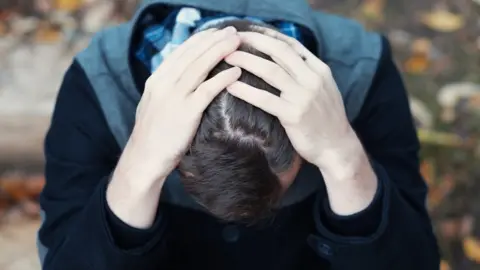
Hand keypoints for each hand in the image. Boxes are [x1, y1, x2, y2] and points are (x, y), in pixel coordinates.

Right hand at [108, 27, 240, 227]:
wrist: (144, 159)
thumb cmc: (153, 136)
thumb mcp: (154, 105)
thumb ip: (167, 89)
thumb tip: (182, 78)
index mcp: (156, 80)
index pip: (180, 52)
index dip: (200, 40)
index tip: (215, 33)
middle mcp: (163, 84)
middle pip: (192, 55)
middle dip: (214, 40)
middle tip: (232, 31)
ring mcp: (174, 97)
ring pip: (200, 66)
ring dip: (221, 51)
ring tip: (237, 43)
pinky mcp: (186, 112)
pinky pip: (208, 90)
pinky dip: (223, 78)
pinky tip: (236, 72)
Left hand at [224, 28, 376, 214]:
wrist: (337, 148)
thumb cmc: (326, 120)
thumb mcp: (323, 90)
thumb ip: (306, 73)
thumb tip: (282, 60)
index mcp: (319, 70)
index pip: (291, 45)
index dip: (268, 36)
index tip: (249, 32)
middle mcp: (312, 79)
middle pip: (279, 52)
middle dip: (254, 41)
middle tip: (233, 39)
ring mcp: (304, 97)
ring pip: (271, 71)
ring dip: (247, 61)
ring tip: (228, 57)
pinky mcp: (294, 115)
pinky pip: (265, 99)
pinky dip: (246, 91)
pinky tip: (231, 86)